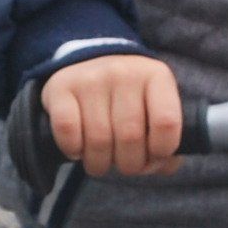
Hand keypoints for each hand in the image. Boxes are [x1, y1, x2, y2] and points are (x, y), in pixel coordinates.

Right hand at [43, 54, 182, 178]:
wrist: (88, 61)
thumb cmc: (128, 97)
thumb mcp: (154, 105)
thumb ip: (165, 138)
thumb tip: (166, 167)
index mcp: (155, 76)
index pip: (166, 123)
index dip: (161, 152)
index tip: (153, 158)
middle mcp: (124, 73)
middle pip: (130, 137)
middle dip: (129, 165)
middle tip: (124, 165)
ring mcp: (91, 78)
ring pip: (98, 140)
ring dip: (99, 164)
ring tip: (101, 163)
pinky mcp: (61, 86)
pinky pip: (67, 131)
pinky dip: (73, 149)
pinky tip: (77, 150)